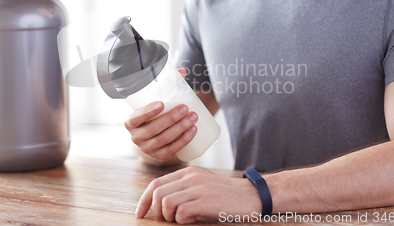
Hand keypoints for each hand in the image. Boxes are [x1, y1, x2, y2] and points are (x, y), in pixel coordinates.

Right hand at [124, 69, 198, 161]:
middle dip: (172, 118)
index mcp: (130, 122)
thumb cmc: (154, 114)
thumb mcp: (154, 102)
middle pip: (154, 129)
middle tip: (185, 108)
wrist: (154, 136)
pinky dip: (184, 140)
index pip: (136, 118)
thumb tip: (182, 72)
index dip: (148, 112)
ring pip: (164, 139)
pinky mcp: (160, 156)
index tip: (161, 103)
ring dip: (181, 128)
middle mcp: (136, 137)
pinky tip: (193, 131)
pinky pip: (172, 150)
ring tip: (193, 117)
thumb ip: (165, 86)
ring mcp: (147, 149)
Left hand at [135, 166, 262, 223]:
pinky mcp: (205, 201)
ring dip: (170, 217)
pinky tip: (195, 220)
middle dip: (156, 211)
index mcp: (187, 173)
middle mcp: (190, 177)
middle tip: (169, 220)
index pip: (156, 183)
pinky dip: (183, 221)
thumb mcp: (203, 185)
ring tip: (184, 219)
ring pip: (166, 203)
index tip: (140, 213)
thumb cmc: (227, 195)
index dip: (144, 200)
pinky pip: (180, 213)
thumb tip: (162, 205)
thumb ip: (184, 189)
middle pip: (157, 193)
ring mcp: (198, 188)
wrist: (253, 195)